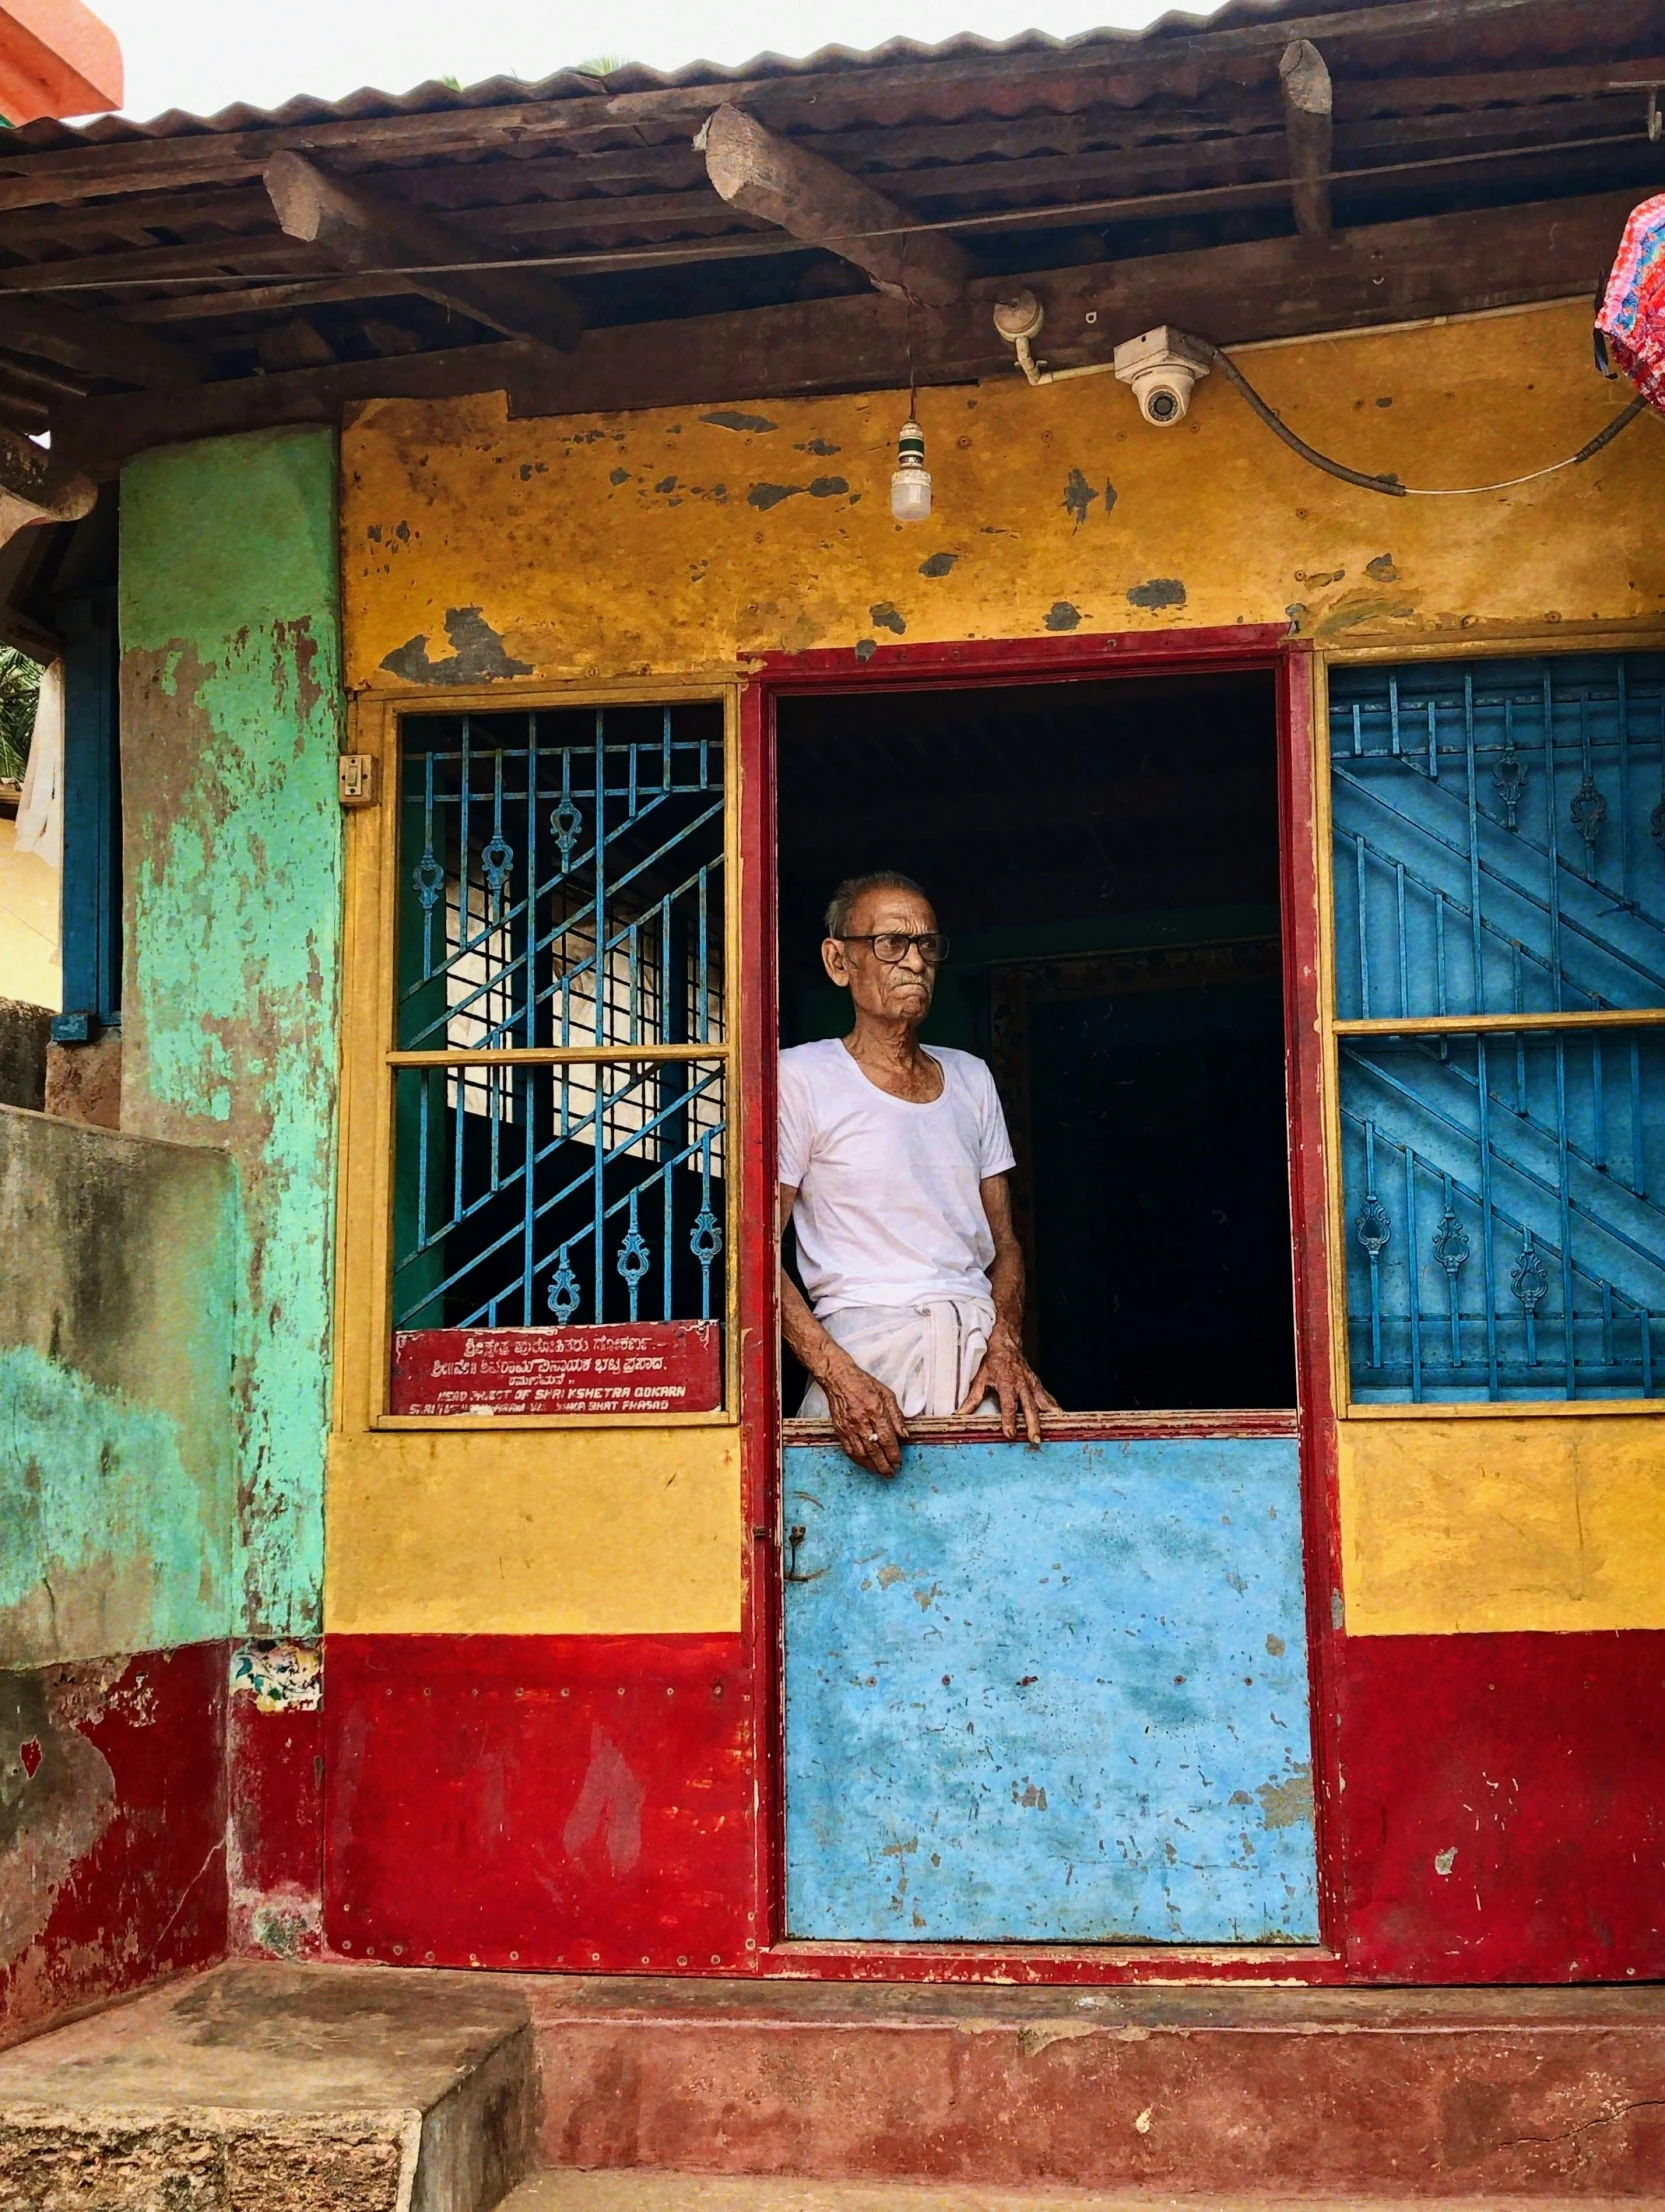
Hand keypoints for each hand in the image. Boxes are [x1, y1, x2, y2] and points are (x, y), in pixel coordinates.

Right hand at [818, 1349, 908, 1477]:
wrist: (838, 1379)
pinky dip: (858, 1460)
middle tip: (891, 1473)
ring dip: (871, 1466)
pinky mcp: (839, 1429)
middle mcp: (861, 1420)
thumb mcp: (886, 1394)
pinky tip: (865, 1464)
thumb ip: (897, 1416)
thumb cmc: (864, 1384)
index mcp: (875, 1410)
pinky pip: (848, 1449)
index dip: (893, 1453)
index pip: (886, 1438)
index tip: (899, 1462)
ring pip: (860, 1453)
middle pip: (874, 1449)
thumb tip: (904, 1435)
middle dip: (884, 1464)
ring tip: (880, 1472)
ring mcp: (848, 1426)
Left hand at [956, 1323, 1058, 1444]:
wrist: (1006, 1343)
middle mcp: (1022, 1384)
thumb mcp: (980, 1378)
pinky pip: (1048, 1398)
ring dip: (1048, 1418)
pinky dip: (1055, 1409)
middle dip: (1033, 1424)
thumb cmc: (992, 1362)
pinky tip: (1061, 1419)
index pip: (1008, 1404)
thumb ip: (972, 1399)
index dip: (1008, 1419)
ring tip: (1054, 1430)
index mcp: (1006, 1383)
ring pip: (1043, 1403)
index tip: (1010, 1433)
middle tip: (1035, 1438)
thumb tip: (959, 1415)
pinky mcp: (1038, 1385)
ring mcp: (1032, 1384)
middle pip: (1029, 1407)